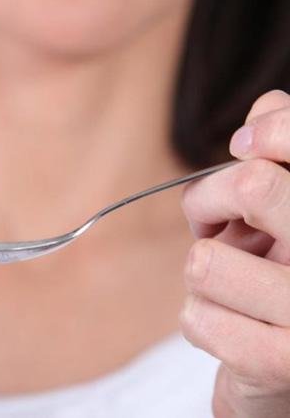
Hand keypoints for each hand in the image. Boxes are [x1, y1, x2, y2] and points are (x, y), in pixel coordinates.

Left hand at [181, 89, 289, 416]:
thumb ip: (285, 155)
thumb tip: (263, 112)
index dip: (271, 131)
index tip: (246, 144)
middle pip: (251, 185)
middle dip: (210, 200)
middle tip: (214, 223)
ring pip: (203, 262)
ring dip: (205, 274)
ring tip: (236, 287)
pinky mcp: (282, 363)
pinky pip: (196, 317)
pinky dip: (201, 320)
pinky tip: (234, 328)